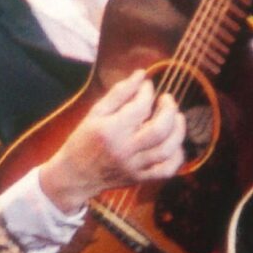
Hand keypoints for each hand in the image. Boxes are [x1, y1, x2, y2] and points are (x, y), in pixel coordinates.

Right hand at [38, 72, 187, 210]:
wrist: (75, 175)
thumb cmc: (84, 139)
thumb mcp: (95, 113)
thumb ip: (119, 93)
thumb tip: (142, 74)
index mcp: (111, 130)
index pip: (140, 107)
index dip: (148, 91)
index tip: (147, 86)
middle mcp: (124, 149)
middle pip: (159, 130)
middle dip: (169, 109)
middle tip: (167, 99)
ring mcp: (134, 166)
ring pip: (167, 150)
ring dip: (178, 130)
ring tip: (176, 117)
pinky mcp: (139, 178)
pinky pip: (167, 170)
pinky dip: (177, 156)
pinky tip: (174, 143)